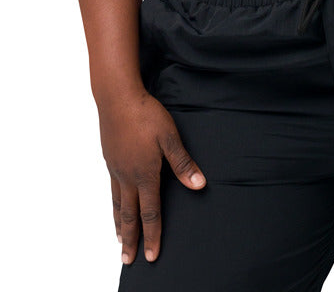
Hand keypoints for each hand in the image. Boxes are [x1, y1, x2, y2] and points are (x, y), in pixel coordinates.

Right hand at [98, 89, 206, 265]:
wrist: (117, 98)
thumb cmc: (146, 115)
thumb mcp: (170, 137)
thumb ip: (183, 163)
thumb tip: (199, 185)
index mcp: (145, 174)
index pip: (150, 212)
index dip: (153, 235)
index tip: (152, 255)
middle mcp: (127, 176)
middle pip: (129, 215)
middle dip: (130, 239)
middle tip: (128, 260)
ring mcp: (116, 169)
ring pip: (118, 204)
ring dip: (119, 225)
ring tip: (119, 240)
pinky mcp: (110, 159)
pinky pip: (112, 190)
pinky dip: (114, 205)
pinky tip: (116, 205)